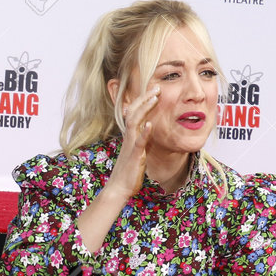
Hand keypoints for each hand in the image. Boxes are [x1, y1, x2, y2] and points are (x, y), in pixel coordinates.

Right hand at [105, 85, 159, 199]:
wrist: (118, 188)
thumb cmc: (128, 171)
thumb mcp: (135, 151)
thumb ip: (140, 139)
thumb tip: (147, 128)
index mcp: (130, 136)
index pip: (134, 112)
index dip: (143, 100)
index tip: (155, 90)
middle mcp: (128, 137)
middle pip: (133, 112)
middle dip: (145, 98)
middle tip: (157, 87)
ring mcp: (130, 146)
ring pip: (135, 122)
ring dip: (145, 109)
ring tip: (155, 98)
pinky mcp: (134, 156)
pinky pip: (138, 142)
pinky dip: (144, 133)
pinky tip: (151, 125)